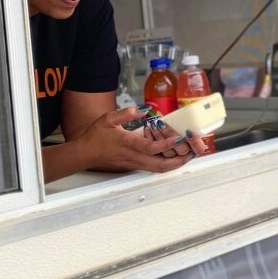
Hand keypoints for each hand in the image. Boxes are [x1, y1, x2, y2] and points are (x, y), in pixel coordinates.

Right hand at [76, 107, 197, 172]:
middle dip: (177, 161)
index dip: (165, 145)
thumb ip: (125, 113)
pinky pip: (154, 167)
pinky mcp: (135, 166)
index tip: (177, 139)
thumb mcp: (108, 119)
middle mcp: (134, 157)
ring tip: (188, 156)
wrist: (86, 153)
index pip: (149, 148)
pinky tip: (175, 157)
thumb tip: (142, 110)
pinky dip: (167, 164)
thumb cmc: (96, 136)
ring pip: (158, 168)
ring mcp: (135, 163)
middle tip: (192, 154)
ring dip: (174, 164)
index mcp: (128, 144)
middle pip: (159, 164)